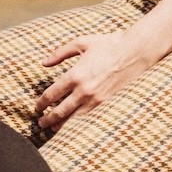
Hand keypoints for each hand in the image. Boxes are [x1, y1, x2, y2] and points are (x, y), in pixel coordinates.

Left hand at [36, 29, 156, 131]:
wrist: (135, 52)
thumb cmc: (108, 44)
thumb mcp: (81, 43)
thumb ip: (59, 53)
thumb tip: (43, 63)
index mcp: (75, 75)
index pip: (51, 95)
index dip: (41, 103)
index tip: (36, 107)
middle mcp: (84, 90)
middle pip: (60, 111)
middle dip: (47, 119)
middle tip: (40, 123)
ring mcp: (96, 99)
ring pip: (74, 118)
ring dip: (61, 125)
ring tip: (52, 128)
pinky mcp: (107, 103)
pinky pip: (88, 117)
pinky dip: (78, 123)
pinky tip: (73, 124)